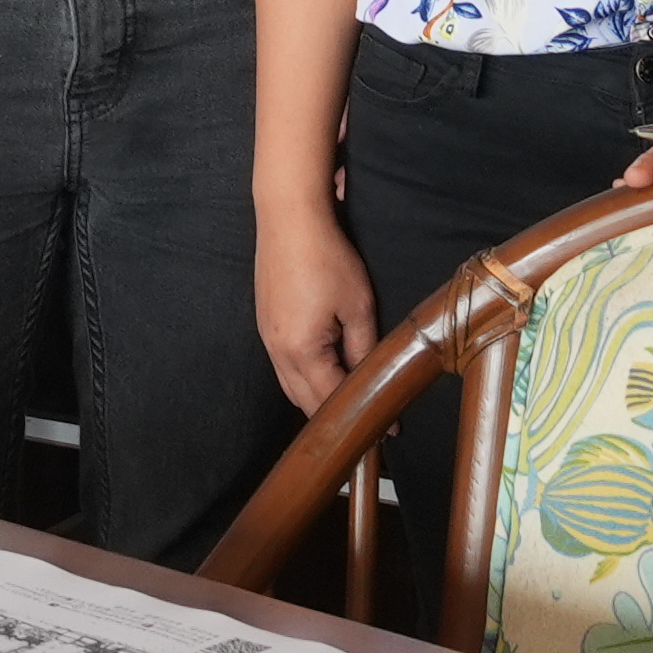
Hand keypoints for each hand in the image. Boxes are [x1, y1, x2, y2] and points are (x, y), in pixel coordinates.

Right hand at [256, 197, 380, 412]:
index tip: (387, 433)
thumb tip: (369, 377)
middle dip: (335, 418)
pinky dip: (303, 381)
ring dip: (316, 401)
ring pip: (291, 387)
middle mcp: (278, 352)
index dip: (360, 416)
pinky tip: (321, 379)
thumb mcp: (357, 305)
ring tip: (346, 409)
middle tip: (369, 430)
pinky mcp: (266, 325)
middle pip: (305, 402)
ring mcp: (267, 339)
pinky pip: (283, 367)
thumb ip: (363, 347)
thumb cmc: (325, 257)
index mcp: (302, 351)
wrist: (288, 218)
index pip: (331, 399)